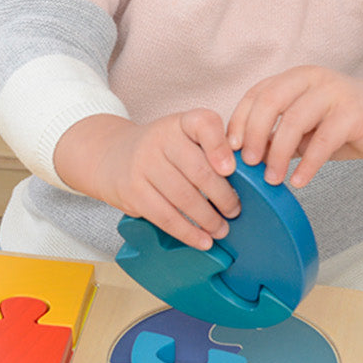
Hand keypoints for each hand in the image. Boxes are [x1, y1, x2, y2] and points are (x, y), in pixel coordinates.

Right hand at [53, 110, 240, 249]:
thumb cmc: (161, 151)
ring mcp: (143, 165)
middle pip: (198, 170)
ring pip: (183, 197)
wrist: (111, 157)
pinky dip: (187, 232)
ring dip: (208, 219)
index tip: (232, 169)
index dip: (220, 146)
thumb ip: (212, 148)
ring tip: (221, 229)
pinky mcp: (132, 191)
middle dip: (223, 196)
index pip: (203, 124)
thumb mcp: (183, 136)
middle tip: (235, 210)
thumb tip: (251, 179)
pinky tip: (202, 240)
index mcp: (179, 123)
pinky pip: (165, 216)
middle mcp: (160, 139)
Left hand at [227, 67, 362, 187]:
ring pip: (295, 121)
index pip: (257, 94)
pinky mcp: (356, 113)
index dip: (240, 121)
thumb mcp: (304, 127)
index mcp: (295, 79)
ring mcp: (336, 93)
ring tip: (272, 179)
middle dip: (254, 135)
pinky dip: (308, 165)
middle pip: (270, 102)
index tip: (230, 149)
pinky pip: (324, 141)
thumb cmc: (342, 125)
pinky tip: (299, 181)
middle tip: (247, 164)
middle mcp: (313, 79)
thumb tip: (241, 158)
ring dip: (278, 154)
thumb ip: (277, 134)